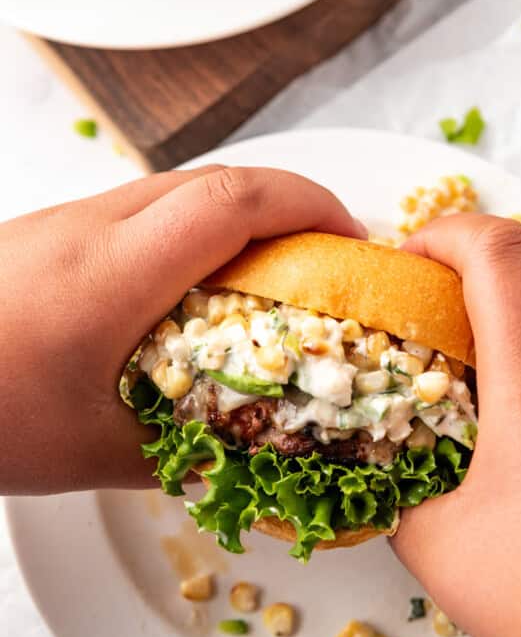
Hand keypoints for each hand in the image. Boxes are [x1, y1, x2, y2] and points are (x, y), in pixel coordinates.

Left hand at [0, 165, 362, 494]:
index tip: (352, 239)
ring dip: (244, 217)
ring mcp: (70, 222)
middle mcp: (95, 227)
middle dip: (290, 205)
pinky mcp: (53, 233)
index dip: (307, 206)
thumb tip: (248, 456)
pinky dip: (199, 233)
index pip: (232, 202)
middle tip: (328, 259)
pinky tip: (200, 289)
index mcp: (113, 273)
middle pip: (216, 180)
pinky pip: (147, 212)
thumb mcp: (92, 452)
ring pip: (182, 190)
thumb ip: (184, 450)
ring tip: (277, 275)